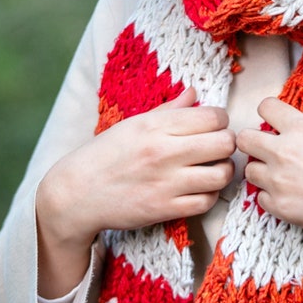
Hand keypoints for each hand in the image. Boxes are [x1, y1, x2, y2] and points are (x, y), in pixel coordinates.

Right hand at [36, 87, 235, 296]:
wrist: (76, 193)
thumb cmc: (106, 154)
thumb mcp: (134, 124)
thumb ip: (169, 110)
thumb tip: (195, 93)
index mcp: (156, 126)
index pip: (214, 116)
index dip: (220, 121)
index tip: (212, 127)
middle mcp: (163, 152)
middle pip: (224, 142)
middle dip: (227, 144)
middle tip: (217, 149)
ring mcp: (165, 183)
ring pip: (221, 174)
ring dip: (223, 171)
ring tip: (212, 169)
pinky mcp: (164, 209)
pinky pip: (207, 202)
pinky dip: (209, 196)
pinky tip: (199, 189)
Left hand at [237, 98, 302, 290]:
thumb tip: (300, 126)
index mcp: (302, 128)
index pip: (265, 107)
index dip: (269, 113)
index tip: (274, 121)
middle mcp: (284, 152)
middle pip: (244, 139)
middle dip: (254, 143)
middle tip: (269, 151)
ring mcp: (279, 181)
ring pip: (249, 170)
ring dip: (263, 172)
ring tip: (284, 178)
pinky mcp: (280, 207)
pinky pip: (261, 198)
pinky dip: (272, 198)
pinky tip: (292, 198)